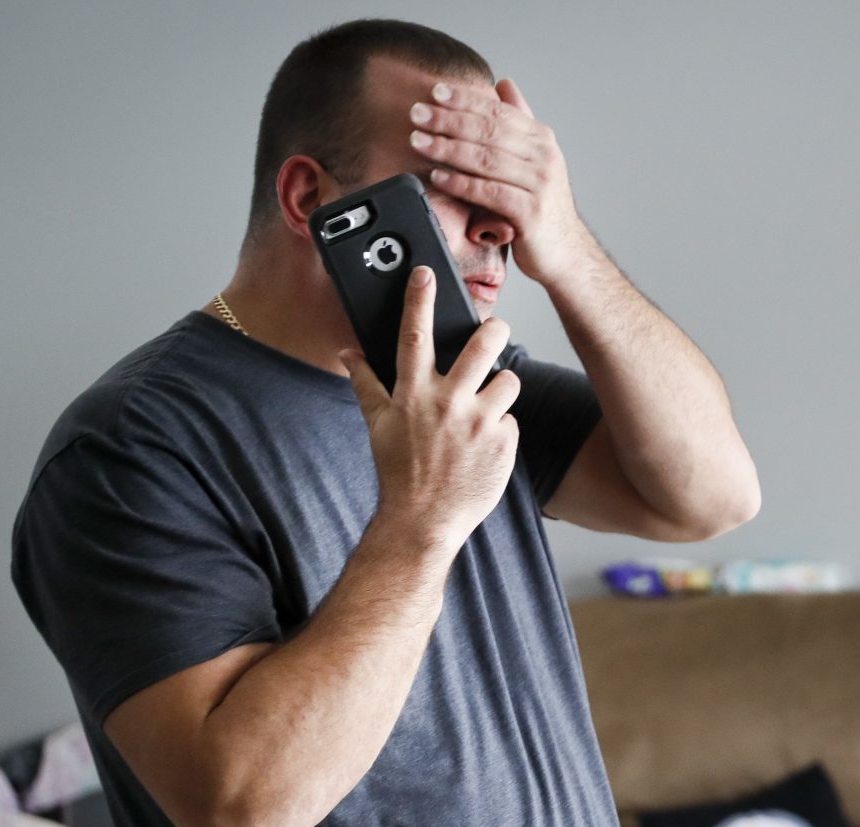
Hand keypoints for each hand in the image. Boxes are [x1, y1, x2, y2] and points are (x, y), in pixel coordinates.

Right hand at [340, 265, 522, 551]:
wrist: (423, 521)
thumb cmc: (398, 472)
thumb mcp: (377, 425)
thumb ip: (366, 383)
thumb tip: (347, 354)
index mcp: (413, 393)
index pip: (414, 334)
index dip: (419, 299)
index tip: (426, 273)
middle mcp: (448, 402)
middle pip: (482, 345)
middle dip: (493, 328)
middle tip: (494, 328)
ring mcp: (479, 423)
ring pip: (509, 380)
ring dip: (502, 386)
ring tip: (488, 401)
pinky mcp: (503, 443)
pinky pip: (511, 420)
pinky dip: (501, 429)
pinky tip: (485, 445)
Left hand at [411, 77, 591, 284]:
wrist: (566, 252)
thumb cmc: (542, 206)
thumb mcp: (536, 159)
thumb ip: (520, 122)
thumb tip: (504, 84)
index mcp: (542, 140)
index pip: (499, 111)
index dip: (466, 99)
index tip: (435, 91)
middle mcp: (544, 158)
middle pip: (489, 132)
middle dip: (449, 120)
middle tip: (418, 113)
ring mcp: (539, 186)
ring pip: (486, 160)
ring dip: (448, 148)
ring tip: (418, 141)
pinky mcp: (530, 213)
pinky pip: (488, 193)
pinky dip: (461, 183)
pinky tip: (438, 176)